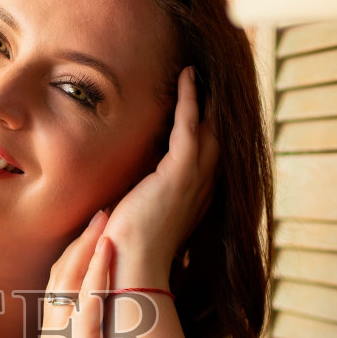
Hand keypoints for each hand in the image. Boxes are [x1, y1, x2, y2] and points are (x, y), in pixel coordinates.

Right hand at [29, 209, 110, 337]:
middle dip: (82, 238)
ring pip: (73, 279)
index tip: (91, 231)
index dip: (74, 254)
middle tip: (101, 209)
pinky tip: (107, 250)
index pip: (60, 284)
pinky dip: (97, 273)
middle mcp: (55, 329)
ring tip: (107, 216)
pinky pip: (88, 302)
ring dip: (89, 244)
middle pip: (63, 271)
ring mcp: (66, 336)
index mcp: (53, 335)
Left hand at [103, 67, 217, 281]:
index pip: (209, 156)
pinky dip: (189, 98)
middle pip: (219, 137)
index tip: (209, 109)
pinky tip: (187, 75)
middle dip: (218, 108)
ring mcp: (195, 179)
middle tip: (215, 79)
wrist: (132, 267)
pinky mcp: (181, 172)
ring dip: (206, 95)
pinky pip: (190, 125)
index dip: (212, 130)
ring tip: (201, 70)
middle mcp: (203, 187)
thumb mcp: (139, 219)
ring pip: (210, 126)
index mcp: (194, 199)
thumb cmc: (130, 250)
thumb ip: (139, 203)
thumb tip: (117, 200)